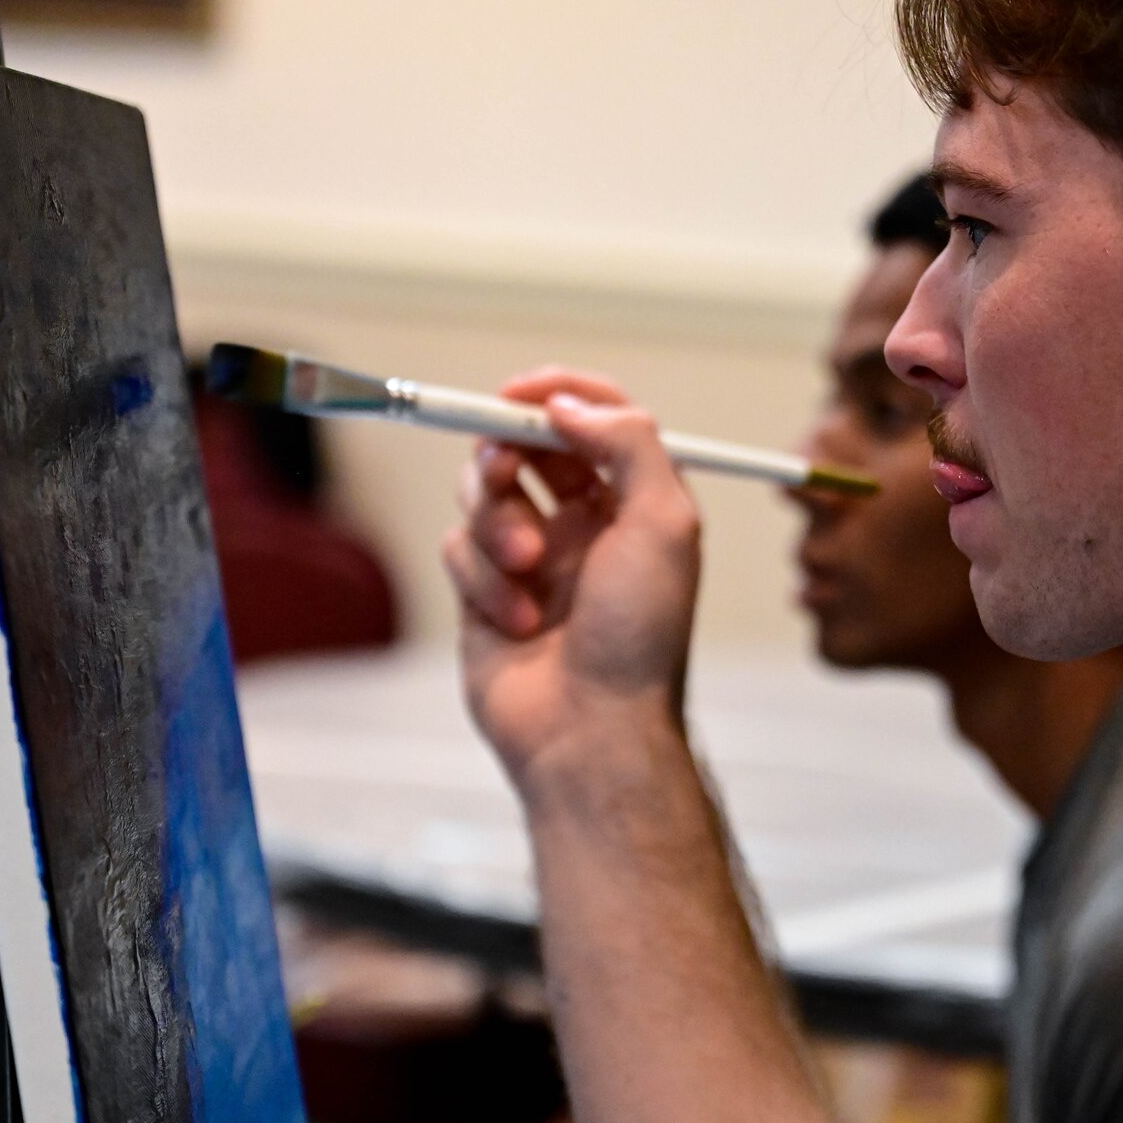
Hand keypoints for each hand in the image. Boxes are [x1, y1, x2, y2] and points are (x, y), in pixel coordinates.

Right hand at [442, 369, 700, 787]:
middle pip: (523, 442)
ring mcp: (530, 555)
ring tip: (528, 569)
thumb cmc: (640, 634)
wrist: (591, 729)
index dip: (555, 394)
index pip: (592, 416)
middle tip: (507, 468)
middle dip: (506, 450)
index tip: (519, 393)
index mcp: (632, 498)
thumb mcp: (664, 521)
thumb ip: (628, 443)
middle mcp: (582, 520)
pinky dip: (484, 580)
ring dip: (498, 522)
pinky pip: (458, 547)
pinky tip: (519, 624)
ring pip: (482, 490)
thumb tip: (568, 404)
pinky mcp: (484, 591)